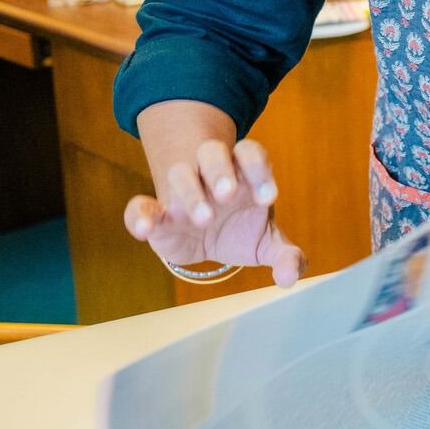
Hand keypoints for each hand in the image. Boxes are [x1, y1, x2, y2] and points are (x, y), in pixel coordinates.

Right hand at [122, 138, 306, 286]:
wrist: (208, 239)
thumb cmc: (243, 231)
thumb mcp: (268, 244)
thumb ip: (287, 257)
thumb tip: (289, 277)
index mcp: (245, 175)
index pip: (251, 154)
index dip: (260, 169)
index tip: (268, 198)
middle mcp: (213, 175)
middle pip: (212, 152)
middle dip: (220, 170)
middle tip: (228, 194)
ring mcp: (184, 191)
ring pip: (180, 173)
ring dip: (190, 192)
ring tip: (204, 218)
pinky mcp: (158, 214)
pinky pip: (141, 205)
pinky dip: (140, 214)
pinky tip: (145, 230)